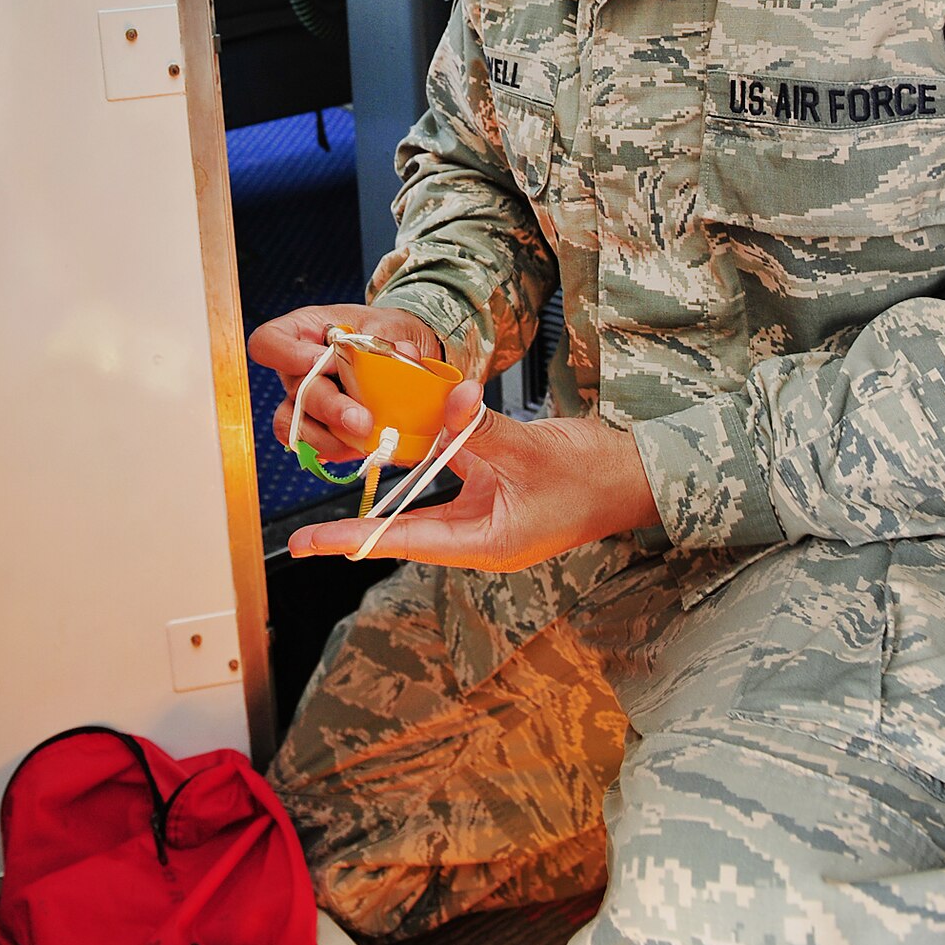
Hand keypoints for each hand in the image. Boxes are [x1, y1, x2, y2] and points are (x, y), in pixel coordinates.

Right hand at [246, 303, 445, 462]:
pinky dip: (341, 450)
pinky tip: (364, 446)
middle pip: (295, 392)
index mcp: (303, 333)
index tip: (324, 361)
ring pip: (297, 428)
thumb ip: (389, 339)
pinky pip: (316, 449)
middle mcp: (296, 370)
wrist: (398, 354)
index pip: (269, 343)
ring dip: (331, 439)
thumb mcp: (387, 323)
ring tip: (366, 439)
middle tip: (362, 419)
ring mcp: (305, 404)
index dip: (289, 356)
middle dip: (330, 407)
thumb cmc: (383, 331)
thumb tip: (402, 354)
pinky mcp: (322, 430)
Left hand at [287, 387, 658, 569]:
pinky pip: (449, 476)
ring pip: (425, 500)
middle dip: (362, 524)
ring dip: (392, 485)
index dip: (355, 541)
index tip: (310, 546)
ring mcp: (488, 514)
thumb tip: (445, 398)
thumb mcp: (530, 451)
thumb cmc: (593, 477)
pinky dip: (427, 457)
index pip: (405, 543)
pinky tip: (403, 440)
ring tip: (347, 475)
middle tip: (306, 533)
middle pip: (407, 528)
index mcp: (484, 543)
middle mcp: (479, 534)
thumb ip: (481, 427)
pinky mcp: (496, 489)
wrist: (637, 474)